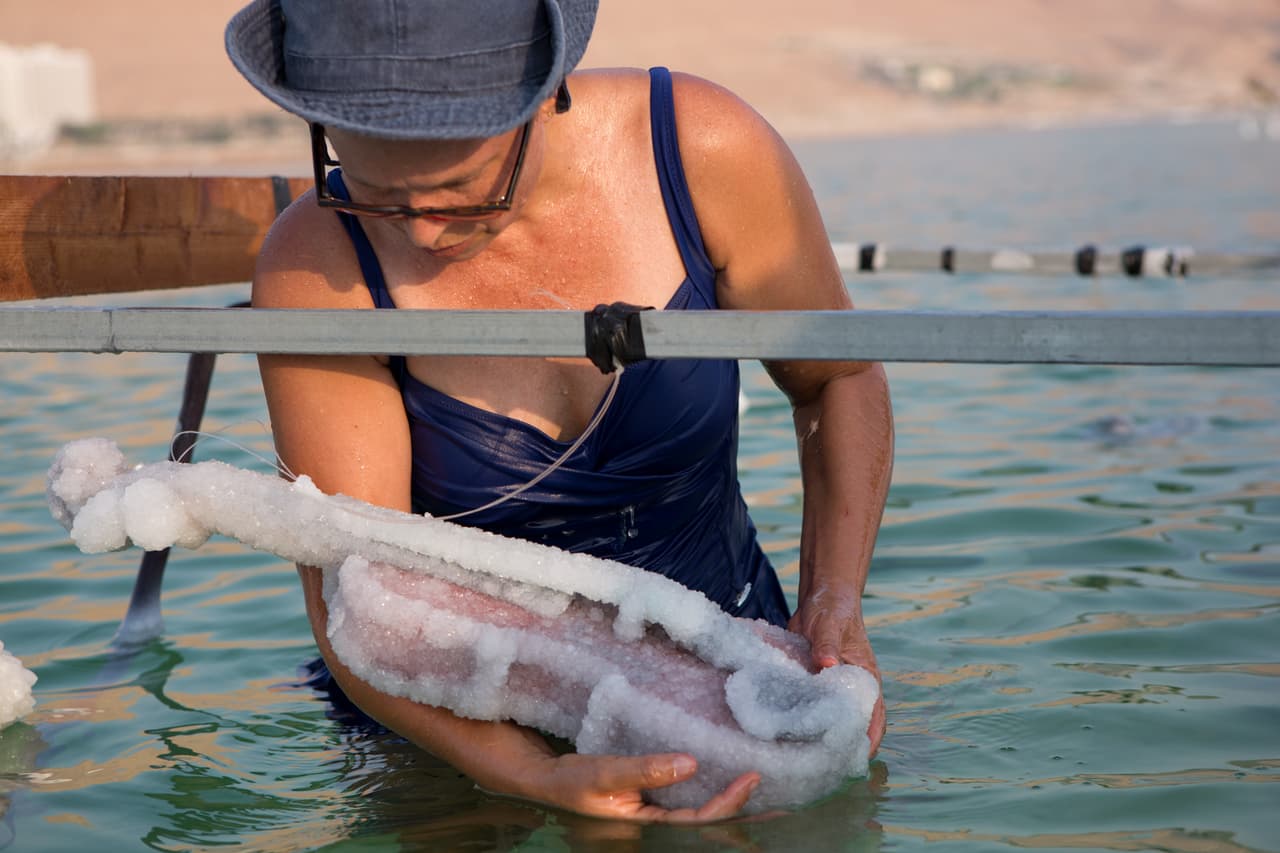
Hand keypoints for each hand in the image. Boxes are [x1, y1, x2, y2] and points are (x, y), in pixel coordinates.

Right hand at [517, 751, 760, 822]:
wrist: (544, 782)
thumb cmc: (569, 782)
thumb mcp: (604, 774)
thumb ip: (646, 770)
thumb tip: (691, 763)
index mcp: (647, 830)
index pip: (698, 822)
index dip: (728, 804)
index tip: (751, 778)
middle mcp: (655, 830)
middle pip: (707, 828)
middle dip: (741, 817)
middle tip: (783, 806)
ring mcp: (653, 819)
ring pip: (700, 818)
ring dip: (729, 808)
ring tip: (762, 794)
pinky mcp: (650, 805)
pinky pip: (687, 806)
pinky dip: (709, 795)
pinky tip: (724, 782)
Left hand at [789, 589, 885, 756]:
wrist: (820, 598)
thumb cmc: (833, 611)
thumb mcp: (830, 625)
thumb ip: (828, 643)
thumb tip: (827, 663)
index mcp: (865, 677)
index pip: (874, 716)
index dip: (869, 739)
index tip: (856, 758)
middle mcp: (852, 687)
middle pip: (854, 724)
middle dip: (844, 745)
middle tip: (826, 766)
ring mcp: (833, 687)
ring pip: (832, 719)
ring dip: (823, 735)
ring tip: (807, 756)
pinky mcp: (814, 684)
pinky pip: (812, 707)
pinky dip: (805, 720)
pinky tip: (789, 733)